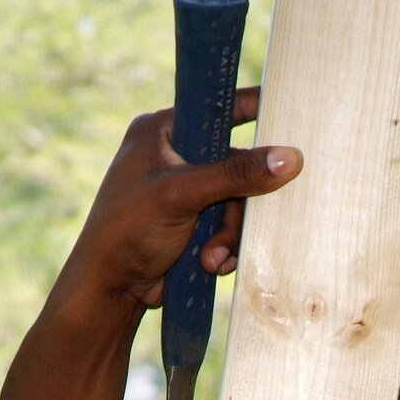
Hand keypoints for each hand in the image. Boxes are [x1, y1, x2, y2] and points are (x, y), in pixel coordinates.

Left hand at [62, 87, 300, 310]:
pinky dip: (224, 246)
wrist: (109, 291)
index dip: (252, 108)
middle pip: (234, 164)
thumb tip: (290, 158)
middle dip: (236, 204)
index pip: (215, 108)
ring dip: (229, 233)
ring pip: (235, 200)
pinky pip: (226, 225)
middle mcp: (172, 155)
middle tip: (231, 226)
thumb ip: (236, 174)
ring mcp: (183, 191)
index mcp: (160, 130)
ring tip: (212, 258)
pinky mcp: (190, 222)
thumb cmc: (129, 231)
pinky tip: (212, 264)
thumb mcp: (183, 195)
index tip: (287, 109)